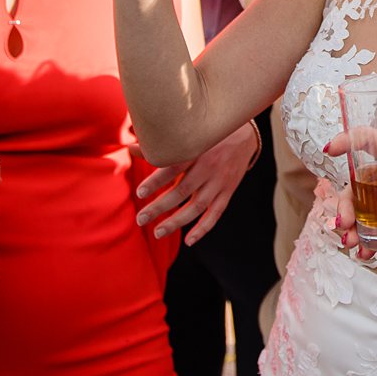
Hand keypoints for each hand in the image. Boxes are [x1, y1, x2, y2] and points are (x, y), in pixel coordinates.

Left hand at [134, 122, 258, 244]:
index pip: (173, 167)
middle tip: (141, 219)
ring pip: (197, 205)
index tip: (140, 192)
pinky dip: (203, 228)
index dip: (156, 180)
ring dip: (177, 221)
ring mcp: (220, 181)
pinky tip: (189, 241)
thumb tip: (130, 148)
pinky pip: (216, 213)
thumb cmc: (209, 135)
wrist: (245, 136)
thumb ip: (162, 146)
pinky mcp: (228, 191)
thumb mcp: (189, 136)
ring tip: (157, 232)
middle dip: (160, 207)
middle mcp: (208, 166)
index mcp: (196, 149)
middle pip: (182, 190)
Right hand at [317, 149, 376, 265]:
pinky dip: (363, 245)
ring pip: (360, 213)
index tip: (332, 147)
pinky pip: (374, 239)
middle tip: (344, 220)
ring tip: (350, 240)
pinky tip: (364, 253)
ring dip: (348, 225)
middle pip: (357, 185)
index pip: (373, 143)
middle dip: (343, 200)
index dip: (350, 140)